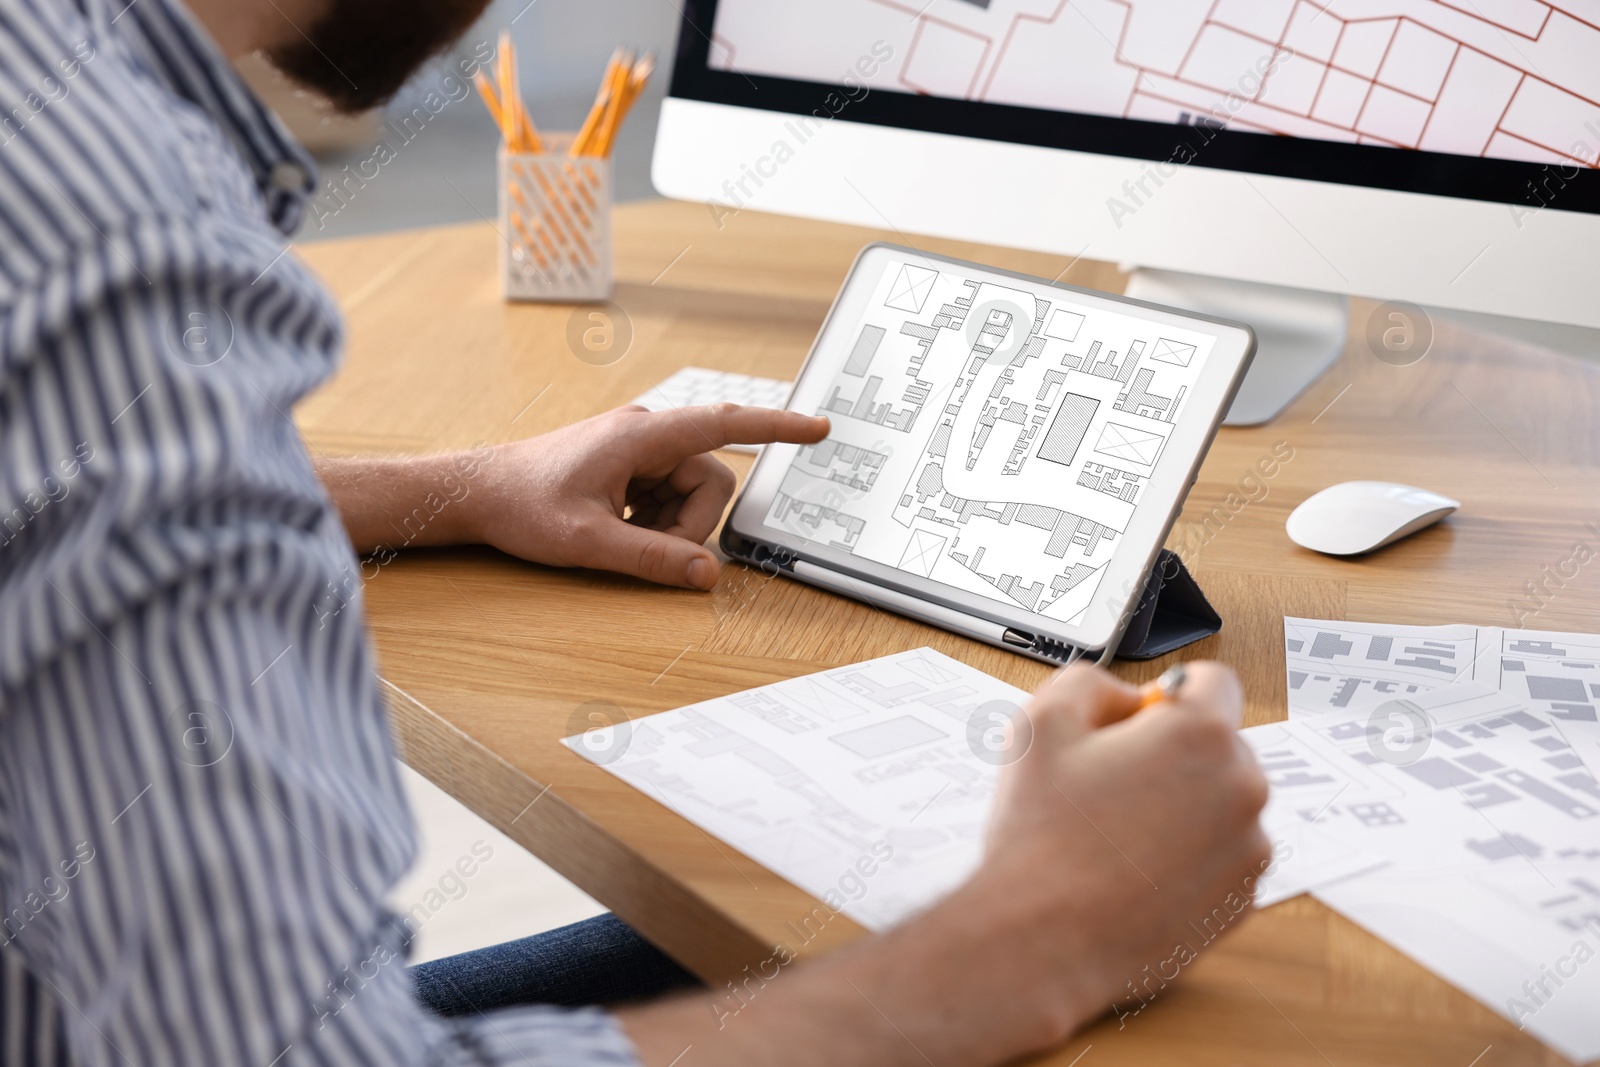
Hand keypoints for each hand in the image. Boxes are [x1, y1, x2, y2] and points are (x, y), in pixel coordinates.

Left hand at [466, 404, 828, 588]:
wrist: (477, 492)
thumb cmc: (522, 505)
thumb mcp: (588, 542)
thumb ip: (653, 559)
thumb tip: (708, 576)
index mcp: (642, 437)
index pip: (725, 425)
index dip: (776, 428)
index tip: (818, 429)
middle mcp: (647, 434)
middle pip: (711, 481)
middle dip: (690, 523)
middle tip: (644, 544)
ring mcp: (639, 450)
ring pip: (692, 494)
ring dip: (668, 525)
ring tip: (619, 534)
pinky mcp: (631, 466)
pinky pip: (669, 497)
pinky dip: (653, 521)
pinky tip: (614, 526)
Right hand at [948, 661, 1271, 1054]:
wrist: (1043, 939)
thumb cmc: (1042, 836)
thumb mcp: (1042, 721)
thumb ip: (1092, 682)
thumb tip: (1128, 698)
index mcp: (1201, 736)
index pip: (1211, 682)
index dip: (1166, 695)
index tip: (1134, 724)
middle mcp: (1243, 789)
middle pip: (1218, 745)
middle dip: (1171, 754)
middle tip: (1109, 783)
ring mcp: (1248, 851)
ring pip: (1220, 803)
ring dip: (1181, 807)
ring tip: (1116, 835)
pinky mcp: (1240, 901)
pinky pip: (1220, 857)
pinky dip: (1186, 857)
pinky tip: (1133, 871)